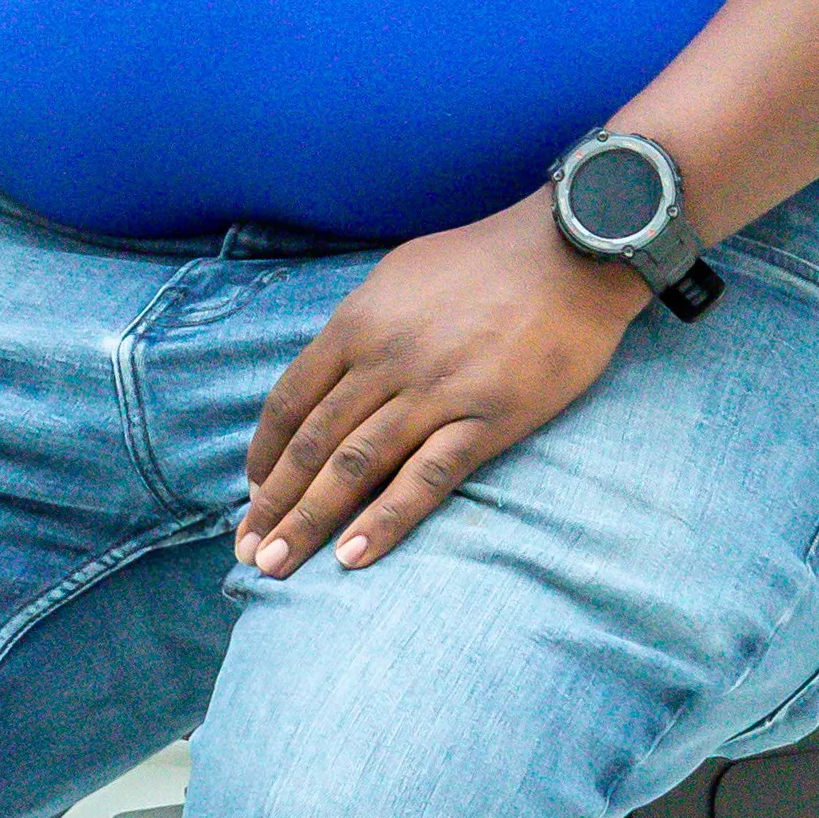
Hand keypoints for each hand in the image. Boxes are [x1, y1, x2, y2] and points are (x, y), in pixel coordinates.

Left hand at [239, 192, 647, 575]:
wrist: (572, 250)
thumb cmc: (487, 257)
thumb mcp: (401, 274)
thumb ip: (362, 324)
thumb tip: (330, 369)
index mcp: (358, 323)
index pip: (290, 401)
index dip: (265, 454)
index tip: (252, 492)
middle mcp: (385, 361)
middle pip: (312, 444)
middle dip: (273, 504)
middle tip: (246, 551)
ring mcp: (434, 393)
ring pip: (354, 468)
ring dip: (309, 522)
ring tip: (276, 566)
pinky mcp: (485, 420)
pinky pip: (424, 480)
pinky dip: (384, 521)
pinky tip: (352, 556)